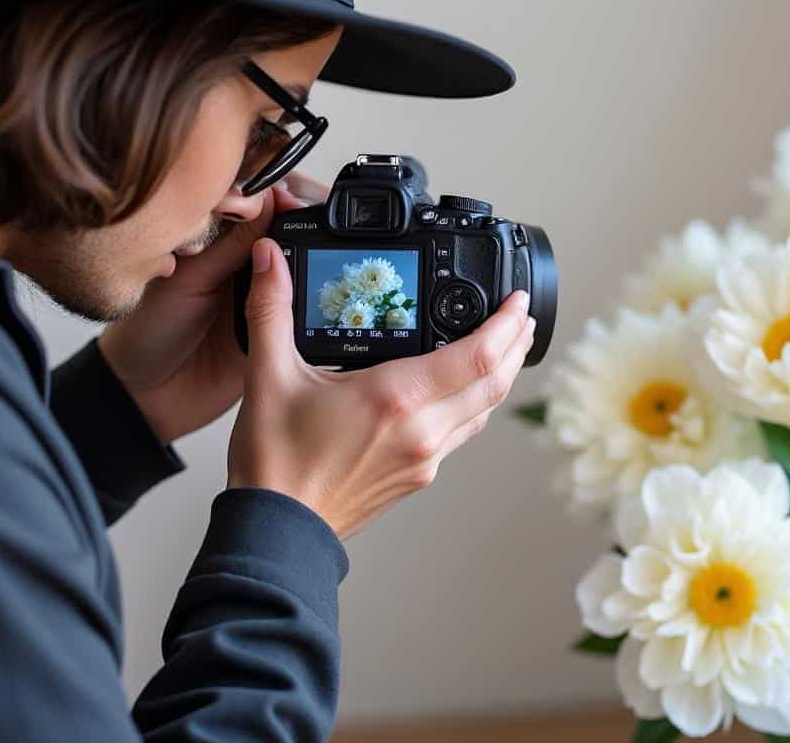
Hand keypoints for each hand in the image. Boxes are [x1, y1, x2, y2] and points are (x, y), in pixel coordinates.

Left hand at [97, 173, 328, 443]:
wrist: (146, 396)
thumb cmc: (149, 332)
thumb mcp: (188, 278)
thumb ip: (230, 242)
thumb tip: (269, 196)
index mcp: (221, 243)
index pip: (263, 206)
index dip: (281, 195)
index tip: (290, 195)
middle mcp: (248, 268)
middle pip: (295, 235)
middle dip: (308, 223)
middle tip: (313, 221)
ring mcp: (267, 301)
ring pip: (306, 271)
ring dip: (315, 262)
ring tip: (318, 253)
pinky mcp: (281, 336)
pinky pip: (306, 316)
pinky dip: (314, 305)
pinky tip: (320, 296)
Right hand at [228, 238, 536, 539]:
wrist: (277, 531)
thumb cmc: (275, 463)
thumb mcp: (269, 376)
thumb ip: (270, 310)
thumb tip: (267, 258)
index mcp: (396, 397)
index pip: (477, 355)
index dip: (506, 323)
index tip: (515, 300)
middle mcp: (423, 430)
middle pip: (494, 382)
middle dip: (516, 345)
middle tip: (522, 317)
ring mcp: (426, 458)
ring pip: (483, 410)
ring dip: (499, 376)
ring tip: (505, 348)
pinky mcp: (419, 477)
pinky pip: (461, 433)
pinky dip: (473, 404)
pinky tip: (463, 392)